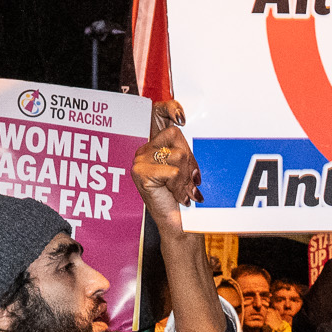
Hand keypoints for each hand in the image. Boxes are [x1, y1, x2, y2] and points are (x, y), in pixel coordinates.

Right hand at [132, 101, 199, 239]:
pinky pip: (172, 170)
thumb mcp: (187, 168)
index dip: (170, 107)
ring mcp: (140, 161)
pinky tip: (177, 196)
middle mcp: (144, 150)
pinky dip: (179, 185)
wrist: (179, 224)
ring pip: (178, 154)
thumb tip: (184, 124)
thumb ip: (185, 148)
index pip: (159, 112)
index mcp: (154, 146)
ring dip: (186, 177)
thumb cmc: (183, 197)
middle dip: (191, 160)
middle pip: (177, 136)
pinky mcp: (140, 173)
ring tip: (183, 191)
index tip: (182, 116)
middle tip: (191, 181)